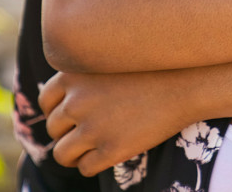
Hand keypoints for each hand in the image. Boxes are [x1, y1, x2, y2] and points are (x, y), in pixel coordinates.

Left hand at [40, 69, 191, 176]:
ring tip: (92, 148)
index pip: (46, 101)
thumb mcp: (109, 62)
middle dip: (67, 133)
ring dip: (74, 154)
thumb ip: (84, 79)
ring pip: (62, 154)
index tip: (73, 115)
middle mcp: (76, 101)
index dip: (58, 111)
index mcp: (72, 76)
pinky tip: (108, 155)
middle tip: (88, 132)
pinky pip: (85, 168)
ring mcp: (92, 128)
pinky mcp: (110, 150)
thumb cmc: (151, 70)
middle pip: (53, 128)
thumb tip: (64, 104)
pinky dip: (92, 166)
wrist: (184, 84)